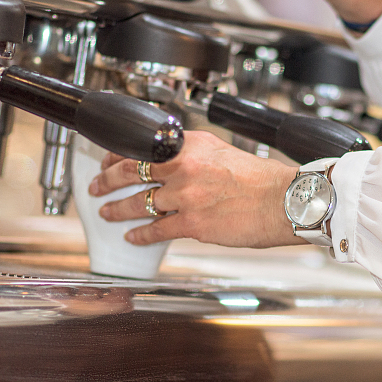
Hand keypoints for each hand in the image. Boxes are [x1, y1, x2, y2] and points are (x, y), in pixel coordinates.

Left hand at [87, 130, 299, 247]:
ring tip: (107, 213)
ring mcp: (185, 195)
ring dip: (117, 209)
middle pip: (130, 170)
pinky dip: (140, 235)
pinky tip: (132, 237)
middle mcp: (184, 166)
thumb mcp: (223, 152)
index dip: (117, 154)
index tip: (108, 160)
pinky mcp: (192, 223)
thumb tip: (174, 162)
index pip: (142, 144)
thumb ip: (195, 154)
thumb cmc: (263, 180)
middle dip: (106, 180)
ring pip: (137, 202)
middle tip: (96, 187)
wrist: (284, 201)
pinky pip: (155, 230)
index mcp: (191, 144)